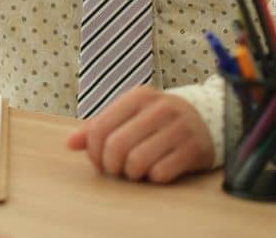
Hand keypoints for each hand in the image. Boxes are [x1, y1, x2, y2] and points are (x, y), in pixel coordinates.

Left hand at [65, 86, 214, 183]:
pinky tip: (157, 171)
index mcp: (138, 97)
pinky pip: (161, 173)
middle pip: (116, 146)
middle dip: (111, 166)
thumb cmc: (158, 121)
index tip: (99, 162)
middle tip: (116, 170)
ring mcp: (179, 128)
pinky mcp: (195, 149)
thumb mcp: (130, 116)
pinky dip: (153, 178)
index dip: (93, 152)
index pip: (99, 128)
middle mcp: (159, 108)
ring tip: (136, 171)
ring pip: (137, 161)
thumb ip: (99, 127)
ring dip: (132, 174)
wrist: (206, 120)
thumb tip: (69, 144)